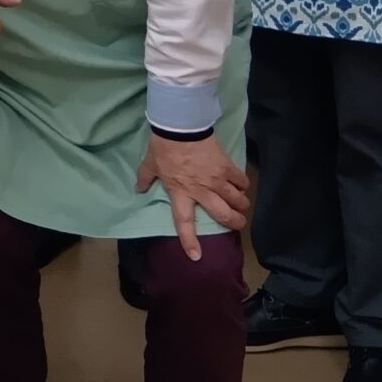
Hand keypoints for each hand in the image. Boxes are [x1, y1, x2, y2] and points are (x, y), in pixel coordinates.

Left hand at [136, 131, 251, 260]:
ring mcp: (217, 180)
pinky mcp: (227, 167)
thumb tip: (138, 189)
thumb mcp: (149, 164)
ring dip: (241, 205)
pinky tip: (242, 185)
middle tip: (238, 223)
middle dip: (234, 222)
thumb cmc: (164, 146)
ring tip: (241, 205)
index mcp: (180, 192)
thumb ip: (145, 178)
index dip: (189, 240)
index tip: (196, 256)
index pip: (184, 222)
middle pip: (223, 214)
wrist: (181, 125)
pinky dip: (243, 185)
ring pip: (237, 200)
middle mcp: (201, 191)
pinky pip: (241, 181)